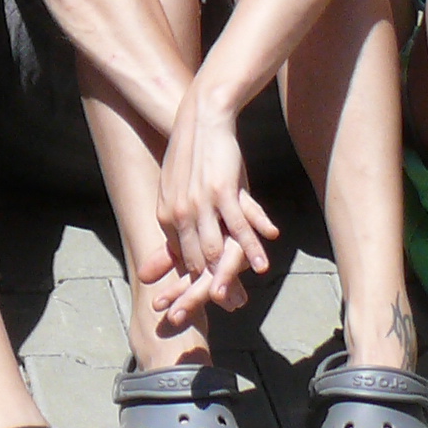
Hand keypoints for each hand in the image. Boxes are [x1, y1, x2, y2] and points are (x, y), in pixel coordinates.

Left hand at [149, 99, 280, 332]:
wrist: (201, 119)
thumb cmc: (191, 156)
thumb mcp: (176, 189)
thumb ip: (178, 219)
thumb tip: (181, 247)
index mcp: (165, 215)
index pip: (178, 258)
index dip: (190, 282)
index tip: (200, 302)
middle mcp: (179, 214)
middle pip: (193, 262)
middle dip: (205, 290)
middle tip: (219, 309)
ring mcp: (200, 205)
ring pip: (214, 251)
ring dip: (228, 277)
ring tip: (238, 299)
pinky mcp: (223, 193)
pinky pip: (239, 228)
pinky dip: (251, 250)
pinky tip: (261, 266)